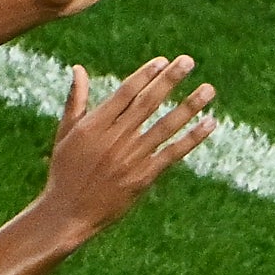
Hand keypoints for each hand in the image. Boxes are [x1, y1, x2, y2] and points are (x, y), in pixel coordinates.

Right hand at [44, 58, 217, 235]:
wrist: (68, 213)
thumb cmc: (65, 171)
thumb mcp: (66, 133)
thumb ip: (76, 100)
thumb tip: (79, 69)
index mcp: (95, 124)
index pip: (125, 92)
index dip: (145, 75)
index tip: (163, 61)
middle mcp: (115, 138)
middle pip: (148, 103)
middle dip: (169, 80)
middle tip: (188, 61)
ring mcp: (131, 157)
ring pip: (165, 126)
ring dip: (189, 106)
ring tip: (208, 89)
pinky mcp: (144, 177)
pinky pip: (173, 153)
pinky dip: (192, 138)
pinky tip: (209, 123)